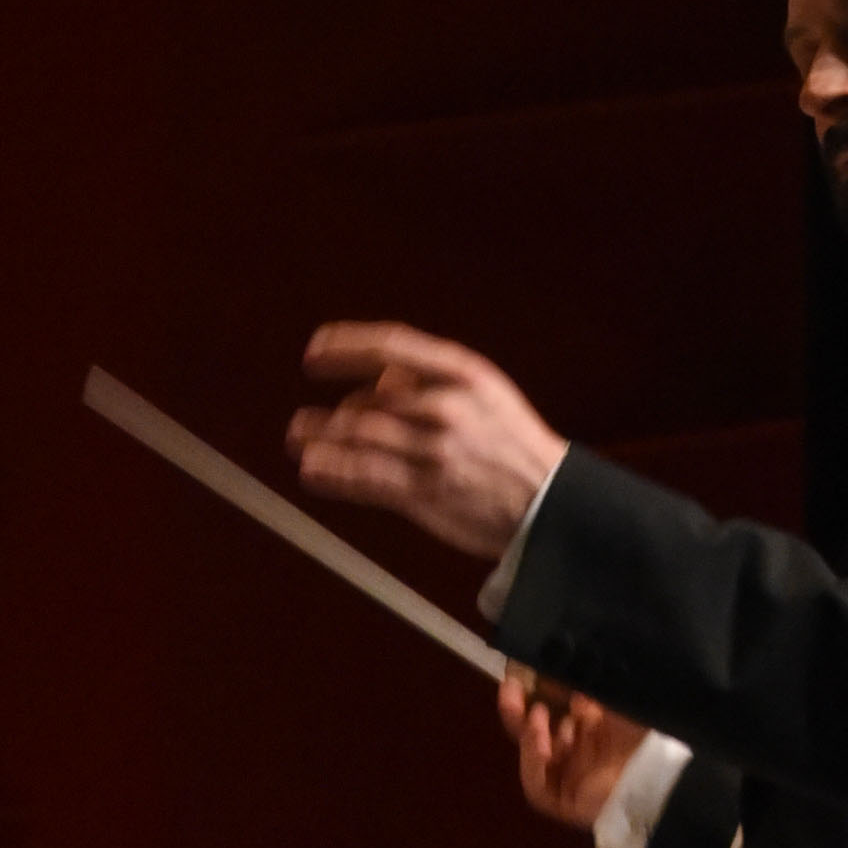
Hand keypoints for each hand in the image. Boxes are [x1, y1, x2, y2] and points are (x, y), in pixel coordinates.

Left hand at [289, 323, 565, 561]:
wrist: (548, 501)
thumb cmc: (512, 445)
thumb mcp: (483, 392)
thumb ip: (430, 381)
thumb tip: (377, 380)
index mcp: (463, 373)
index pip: (391, 347)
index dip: (346, 346)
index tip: (315, 353)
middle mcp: (447, 407)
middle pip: (368, 400)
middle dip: (331, 415)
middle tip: (305, 423)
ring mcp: (435, 451)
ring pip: (360, 438)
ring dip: (320, 439)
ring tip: (299, 440)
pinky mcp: (426, 493)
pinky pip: (365, 478)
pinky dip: (332, 472)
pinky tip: (312, 470)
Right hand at [498, 672, 649, 830]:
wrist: (658, 777)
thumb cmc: (642, 736)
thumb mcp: (615, 701)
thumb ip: (591, 686)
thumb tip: (566, 667)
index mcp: (596, 731)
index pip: (557, 712)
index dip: (540, 695)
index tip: (526, 673)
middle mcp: (581, 755)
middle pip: (538, 735)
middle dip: (520, 712)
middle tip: (509, 688)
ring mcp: (571, 781)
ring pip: (535, 759)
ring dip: (529, 735)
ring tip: (537, 715)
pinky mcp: (565, 804)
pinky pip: (537, 788)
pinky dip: (533, 764)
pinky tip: (539, 744)